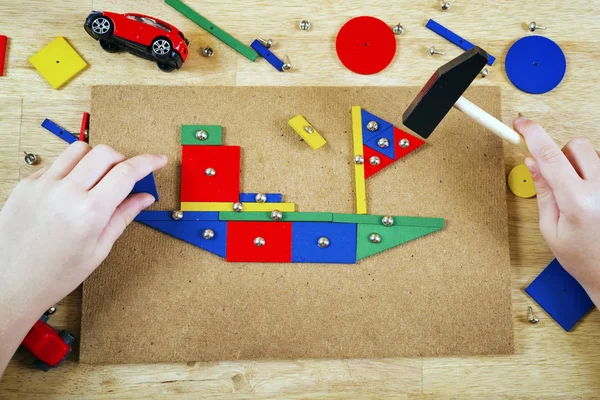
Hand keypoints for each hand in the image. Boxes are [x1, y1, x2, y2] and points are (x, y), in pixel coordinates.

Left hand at [0, 142, 166, 373]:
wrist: (12, 284)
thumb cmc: (54, 275)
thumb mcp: (99, 249)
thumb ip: (123, 216)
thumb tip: (144, 198)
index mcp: (89, 212)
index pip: (127, 172)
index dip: (148, 163)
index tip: (157, 160)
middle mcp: (66, 193)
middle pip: (105, 153)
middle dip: (122, 159)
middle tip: (125, 176)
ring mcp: (43, 186)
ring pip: (79, 149)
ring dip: (96, 158)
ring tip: (97, 179)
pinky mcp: (26, 185)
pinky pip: (56, 163)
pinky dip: (71, 169)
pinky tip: (72, 190)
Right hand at [514, 118, 599, 304]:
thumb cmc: (583, 259)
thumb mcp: (551, 229)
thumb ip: (543, 191)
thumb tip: (532, 163)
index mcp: (577, 202)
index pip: (550, 155)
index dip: (533, 134)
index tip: (521, 124)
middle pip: (577, 146)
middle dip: (561, 154)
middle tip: (558, 179)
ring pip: (594, 154)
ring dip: (581, 166)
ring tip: (581, 195)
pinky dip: (595, 175)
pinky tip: (594, 197)